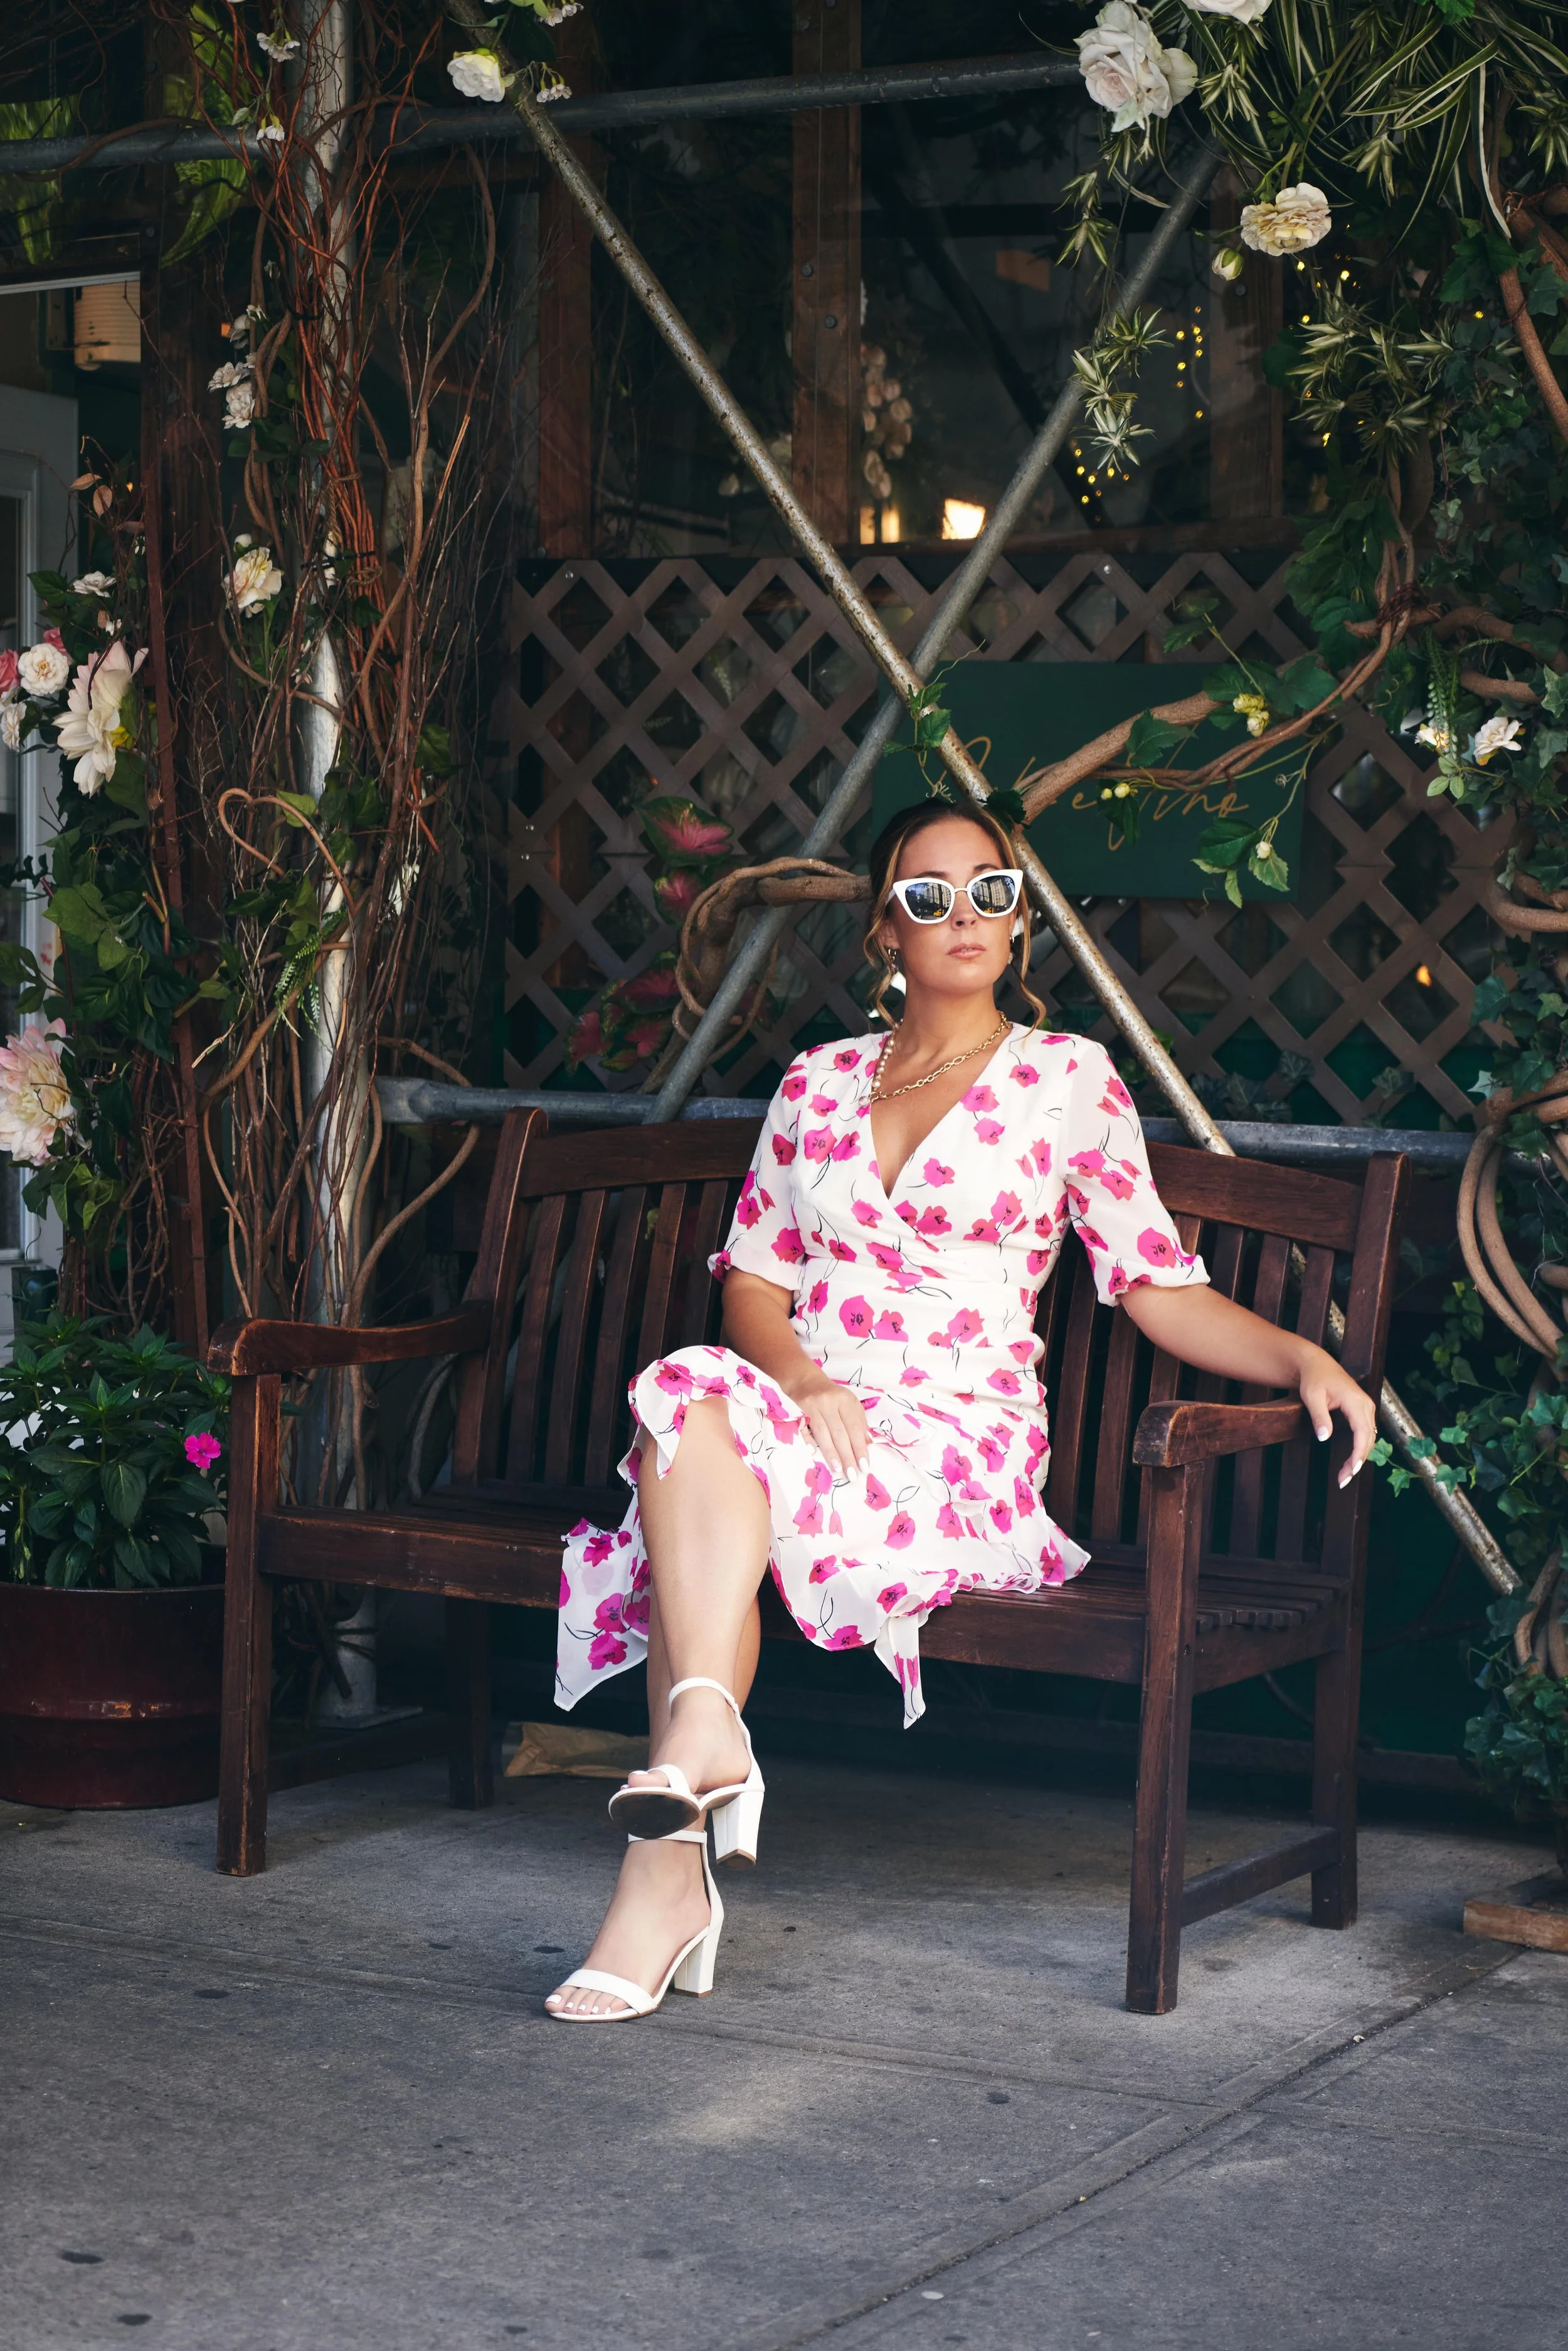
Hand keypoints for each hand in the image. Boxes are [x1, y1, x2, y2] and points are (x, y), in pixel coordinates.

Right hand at [788, 1372, 869, 1478]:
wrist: (805, 1380)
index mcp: (846, 1401)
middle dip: (847, 1456)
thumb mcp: (849, 1404)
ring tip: (838, 1470)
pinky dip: (810, 1442)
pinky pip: (805, 1430)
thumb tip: (868, 1445)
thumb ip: (859, 1422)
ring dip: (831, 1454)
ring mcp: (814, 1406)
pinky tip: (815, 1455)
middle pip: (840, 1433)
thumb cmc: (832, 1396)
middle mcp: (830, 1402)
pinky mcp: (799, 1411)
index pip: (855, 1428)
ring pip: (823, 1434)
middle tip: (852, 1475)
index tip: (865, 1466)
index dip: (860, 1448)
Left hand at [1299, 1352, 1376, 1488]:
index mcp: (1356, 1401)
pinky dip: (1359, 1450)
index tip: (1352, 1470)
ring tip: (1344, 1476)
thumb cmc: (1313, 1379)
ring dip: (1358, 1458)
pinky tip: (1349, 1463)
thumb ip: (1319, 1417)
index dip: (1359, 1453)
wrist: (1317, 1364)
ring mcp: (1366, 1409)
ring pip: (1368, 1439)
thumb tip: (1324, 1438)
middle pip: (1368, 1439)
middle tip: (1342, 1480)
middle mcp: (1366, 1405)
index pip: (1363, 1432)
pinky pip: (1365, 1435)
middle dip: (1357, 1462)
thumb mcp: (1312, 1397)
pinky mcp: (1363, 1412)